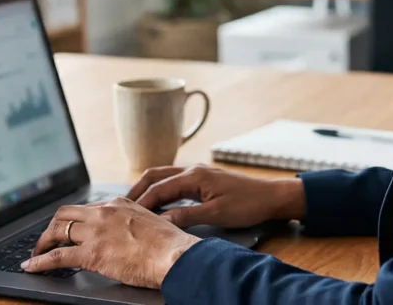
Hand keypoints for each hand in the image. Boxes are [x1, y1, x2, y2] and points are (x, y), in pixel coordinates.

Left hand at [22, 197, 199, 288]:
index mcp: (118, 204)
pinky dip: (40, 261)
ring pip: (57, 231)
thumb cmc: (170, 244)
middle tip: (46, 240)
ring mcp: (96, 232)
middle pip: (64, 214)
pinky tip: (31, 266)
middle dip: (51, 227)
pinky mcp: (91, 254)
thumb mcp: (150, 222)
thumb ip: (133, 223)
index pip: (86, 208)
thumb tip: (127, 234)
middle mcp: (103, 212)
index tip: (69, 230)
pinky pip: (57, 256)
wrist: (175, 255)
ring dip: (42, 243)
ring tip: (36, 254)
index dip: (73, 221)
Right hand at [127, 164, 304, 228]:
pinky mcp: (203, 179)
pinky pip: (174, 181)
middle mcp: (193, 170)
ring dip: (148, 188)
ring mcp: (198, 172)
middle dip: (137, 189)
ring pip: (164, 176)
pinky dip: (161, 189)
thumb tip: (160, 221)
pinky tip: (157, 202)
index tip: (127, 215)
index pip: (158, 188)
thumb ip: (186, 215)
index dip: (141, 202)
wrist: (271, 196)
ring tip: (134, 203)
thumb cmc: (247, 204)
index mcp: (194, 176)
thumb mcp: (216, 214)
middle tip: (121, 205)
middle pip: (155, 175)